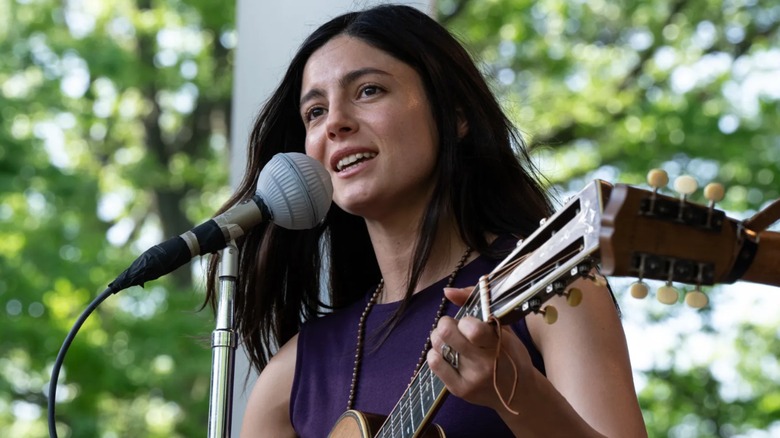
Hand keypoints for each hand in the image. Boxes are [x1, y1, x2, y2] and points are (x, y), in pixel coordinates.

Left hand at [427, 286, 536, 413]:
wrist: (519, 393)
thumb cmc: (510, 354)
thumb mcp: (504, 326)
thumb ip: (477, 303)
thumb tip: (447, 291)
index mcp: (499, 344)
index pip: (472, 329)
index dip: (464, 320)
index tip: (468, 322)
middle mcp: (485, 363)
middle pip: (446, 333)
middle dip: (446, 324)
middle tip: (453, 326)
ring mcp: (471, 378)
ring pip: (438, 346)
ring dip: (440, 338)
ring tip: (450, 341)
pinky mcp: (459, 389)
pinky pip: (433, 363)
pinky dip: (435, 353)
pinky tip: (446, 353)